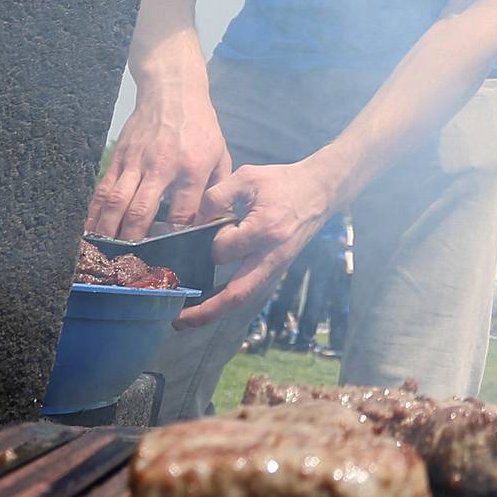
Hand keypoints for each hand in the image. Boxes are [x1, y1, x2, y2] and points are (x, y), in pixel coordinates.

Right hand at [87, 78, 230, 241]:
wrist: (172, 90)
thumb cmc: (199, 126)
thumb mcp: (219, 155)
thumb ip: (217, 190)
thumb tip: (212, 224)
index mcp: (192, 168)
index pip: (182, 213)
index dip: (175, 239)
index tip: (170, 257)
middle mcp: (161, 165)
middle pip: (141, 211)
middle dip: (132, 243)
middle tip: (128, 267)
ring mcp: (136, 161)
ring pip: (116, 202)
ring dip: (108, 232)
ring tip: (103, 256)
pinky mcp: (119, 156)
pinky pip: (103, 189)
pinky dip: (94, 212)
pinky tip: (90, 231)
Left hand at [174, 162, 332, 329]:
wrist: (319, 192)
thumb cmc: (282, 182)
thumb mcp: (248, 176)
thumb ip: (218, 195)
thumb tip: (198, 220)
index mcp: (265, 230)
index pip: (223, 248)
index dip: (206, 238)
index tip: (204, 225)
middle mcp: (271, 256)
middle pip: (235, 295)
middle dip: (205, 312)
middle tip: (177, 320)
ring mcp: (275, 267)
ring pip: (242, 298)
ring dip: (214, 312)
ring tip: (187, 320)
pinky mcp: (276, 270)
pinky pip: (249, 290)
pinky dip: (227, 301)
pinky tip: (209, 303)